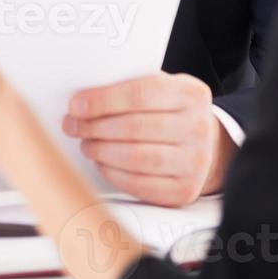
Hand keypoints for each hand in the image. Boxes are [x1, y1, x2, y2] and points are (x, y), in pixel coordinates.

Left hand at [63, 72, 234, 207]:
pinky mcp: (183, 190)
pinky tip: (101, 162)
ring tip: (86, 144)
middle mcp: (198, 127)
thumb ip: (129, 88)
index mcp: (190, 94)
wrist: (205, 145)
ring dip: (100, 150)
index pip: (139, 94)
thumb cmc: (170, 112)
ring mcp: (194, 162)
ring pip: (135, 157)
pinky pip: (139, 184)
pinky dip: (112, 173)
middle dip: (94, 127)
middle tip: (72, 126)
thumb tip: (83, 101)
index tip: (75, 105)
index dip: (102, 100)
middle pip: (134, 127)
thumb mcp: (161, 89)